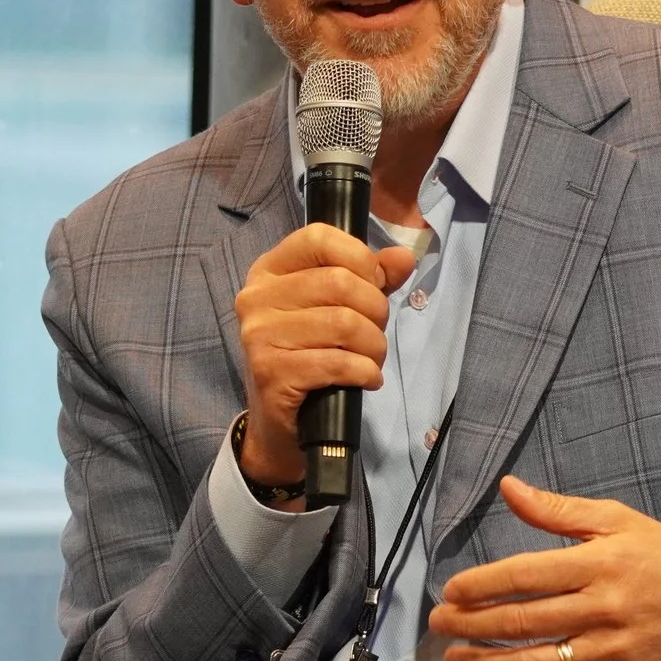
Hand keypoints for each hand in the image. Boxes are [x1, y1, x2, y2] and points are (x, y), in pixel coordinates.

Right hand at [233, 224, 417, 507]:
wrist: (281, 423)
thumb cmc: (310, 355)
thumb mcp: (338, 308)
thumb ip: (371, 278)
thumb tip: (403, 258)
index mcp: (269, 271)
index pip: (318, 237)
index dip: (359, 257)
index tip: (373, 284)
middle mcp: (256, 298)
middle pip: (339, 282)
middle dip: (375, 310)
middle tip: (375, 333)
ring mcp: (259, 336)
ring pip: (343, 323)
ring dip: (374, 346)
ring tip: (372, 359)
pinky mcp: (271, 373)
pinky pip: (337, 362)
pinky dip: (365, 371)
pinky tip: (367, 378)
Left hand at [427, 476, 660, 660]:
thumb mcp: (616, 520)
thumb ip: (558, 510)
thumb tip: (508, 488)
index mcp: (599, 563)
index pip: (526, 575)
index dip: (482, 584)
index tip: (452, 590)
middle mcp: (603, 608)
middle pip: (523, 621)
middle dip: (472, 625)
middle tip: (439, 625)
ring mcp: (611, 650)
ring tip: (456, 660)